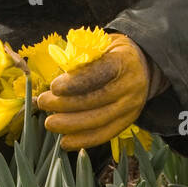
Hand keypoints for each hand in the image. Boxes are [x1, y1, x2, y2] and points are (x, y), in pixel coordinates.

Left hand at [35, 33, 149, 148]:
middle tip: (43, 103)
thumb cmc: (113, 52)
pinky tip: (65, 142)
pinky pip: (105, 134)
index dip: (75, 83)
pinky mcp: (128, 121)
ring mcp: (132, 106)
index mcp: (124, 61)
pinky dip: (84, 140)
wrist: (143, 66)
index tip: (54, 87)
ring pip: (99, 120)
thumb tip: (56, 72)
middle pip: (96, 99)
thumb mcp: (101, 44)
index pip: (99, 73)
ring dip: (71, 125)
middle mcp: (131, 85)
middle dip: (66, 104)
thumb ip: (82, 56)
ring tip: (49, 123)